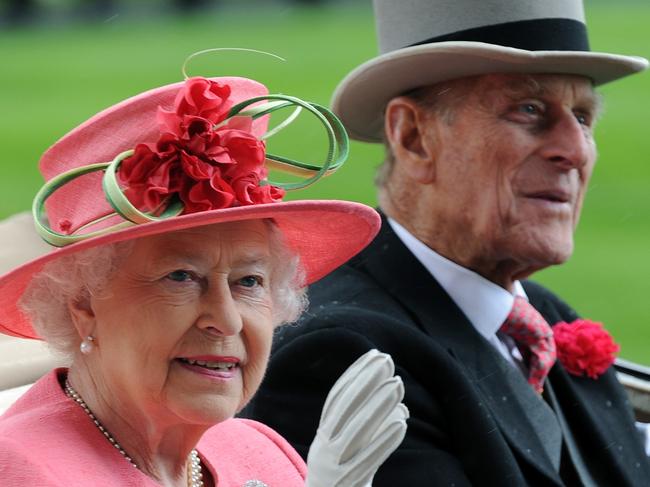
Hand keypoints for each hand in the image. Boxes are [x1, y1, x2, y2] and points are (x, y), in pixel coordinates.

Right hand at [305, 349, 408, 486]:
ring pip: (356, 430)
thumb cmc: (342, 485)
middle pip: (344, 409)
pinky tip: (401, 423)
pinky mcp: (347, 484)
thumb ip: (362, 430)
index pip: (336, 399)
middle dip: (366, 381)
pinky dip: (384, 440)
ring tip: (398, 385)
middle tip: (388, 360)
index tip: (373, 355)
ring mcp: (333, 468)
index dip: (354, 375)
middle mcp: (323, 449)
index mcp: (322, 439)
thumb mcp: (346, 456)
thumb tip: (396, 407)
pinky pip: (368, 459)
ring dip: (378, 405)